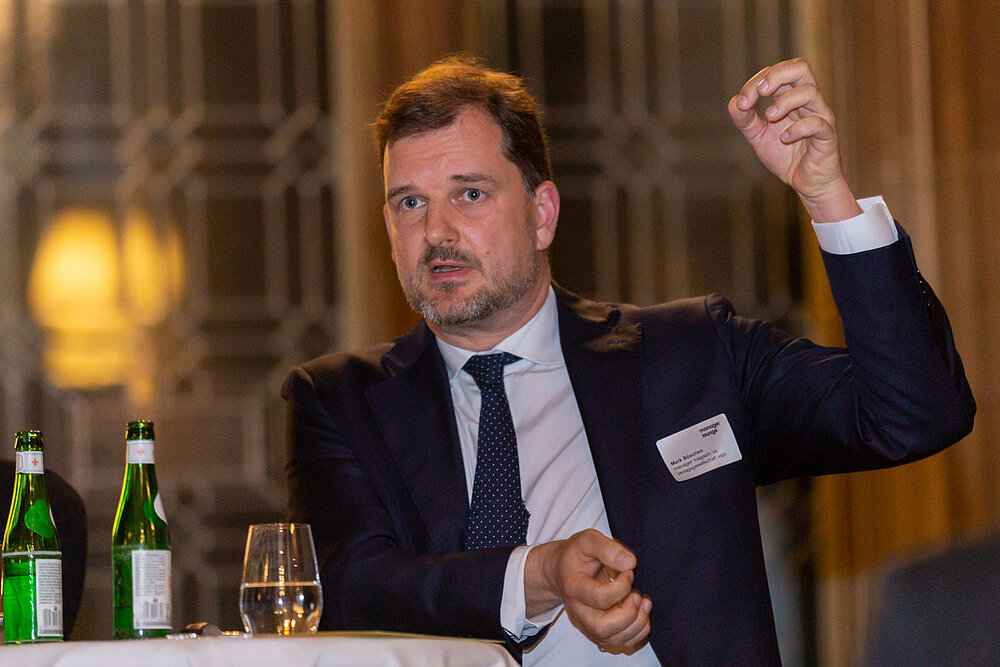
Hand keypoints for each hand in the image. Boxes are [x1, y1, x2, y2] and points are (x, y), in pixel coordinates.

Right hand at [525, 529, 651, 652]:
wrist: (562, 570)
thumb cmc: (576, 555)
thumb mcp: (588, 541)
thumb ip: (608, 548)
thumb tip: (630, 563)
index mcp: (574, 587)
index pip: (600, 598)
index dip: (621, 586)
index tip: (628, 572)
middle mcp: (579, 611)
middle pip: (603, 628)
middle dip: (628, 614)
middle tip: (636, 595)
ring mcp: (588, 624)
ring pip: (614, 640)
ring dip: (637, 624)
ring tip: (643, 602)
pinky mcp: (600, 631)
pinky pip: (621, 643)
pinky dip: (638, 632)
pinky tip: (641, 612)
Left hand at [728, 58, 861, 222]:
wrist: (806, 184)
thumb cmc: (786, 156)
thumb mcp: (759, 138)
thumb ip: (746, 121)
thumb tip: (734, 102)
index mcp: (793, 98)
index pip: (779, 72)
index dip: (758, 81)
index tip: (742, 102)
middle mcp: (809, 102)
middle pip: (801, 68)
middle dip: (776, 75)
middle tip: (760, 93)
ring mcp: (821, 117)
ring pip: (810, 92)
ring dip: (784, 101)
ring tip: (769, 117)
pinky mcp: (828, 137)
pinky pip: (817, 123)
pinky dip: (798, 128)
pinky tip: (784, 138)